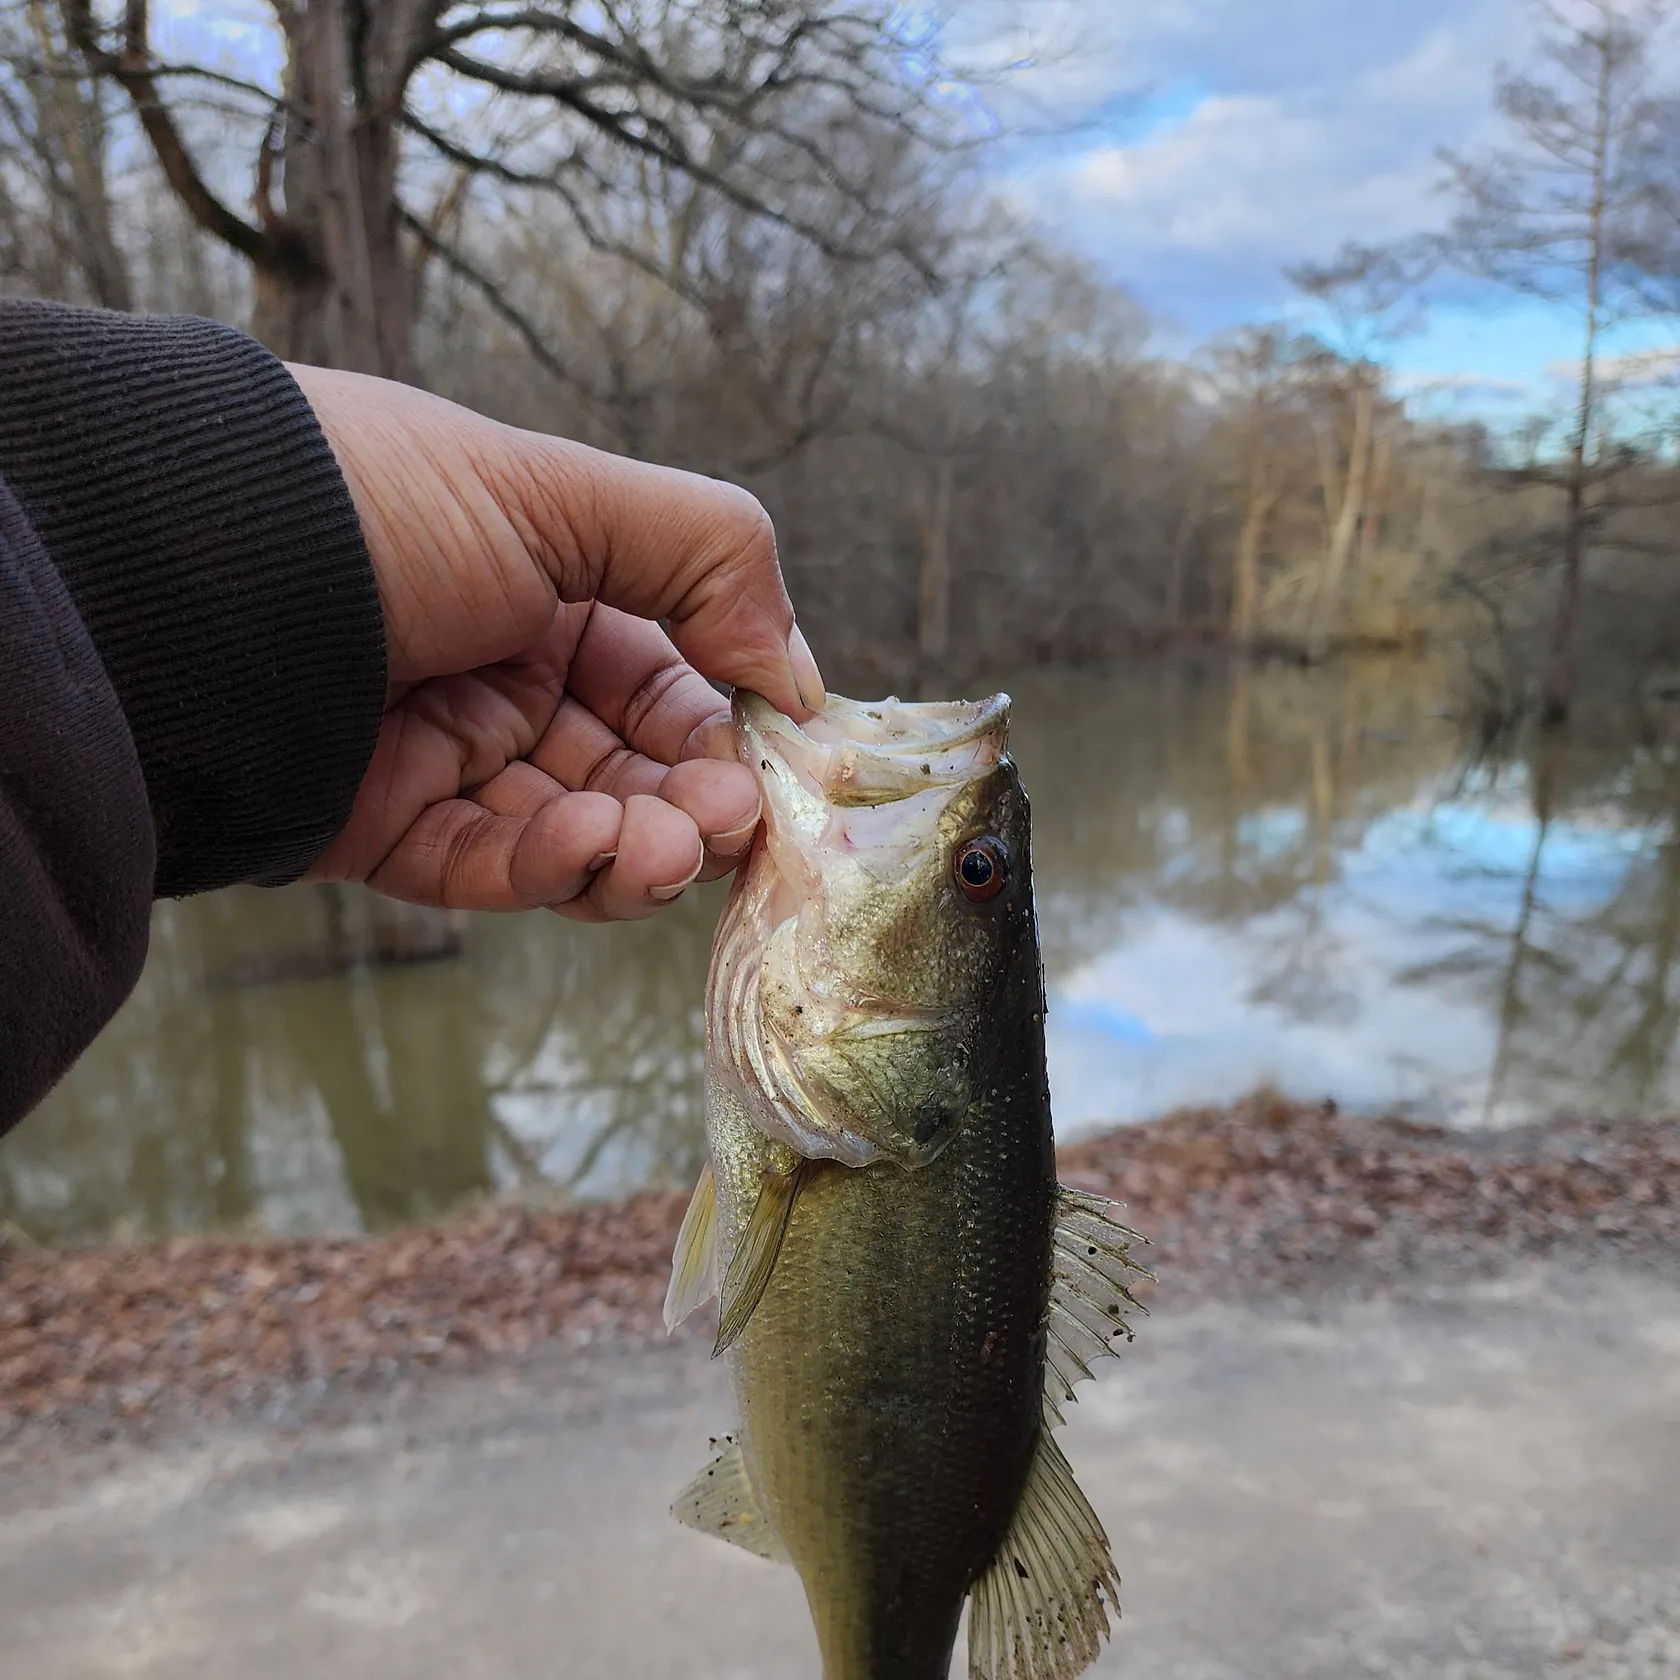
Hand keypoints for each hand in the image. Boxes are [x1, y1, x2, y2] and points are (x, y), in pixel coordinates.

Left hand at [288, 365, 823, 920]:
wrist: (189, 565)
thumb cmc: (378, 505)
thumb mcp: (560, 491)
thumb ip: (709, 558)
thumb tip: (800, 677)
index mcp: (551, 595)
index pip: (672, 686)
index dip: (731, 730)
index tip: (781, 769)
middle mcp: (507, 681)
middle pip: (637, 775)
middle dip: (695, 806)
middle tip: (732, 825)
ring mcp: (450, 762)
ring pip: (578, 839)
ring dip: (639, 851)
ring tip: (664, 846)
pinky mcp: (389, 835)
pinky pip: (492, 871)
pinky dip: (551, 869)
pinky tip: (587, 845)